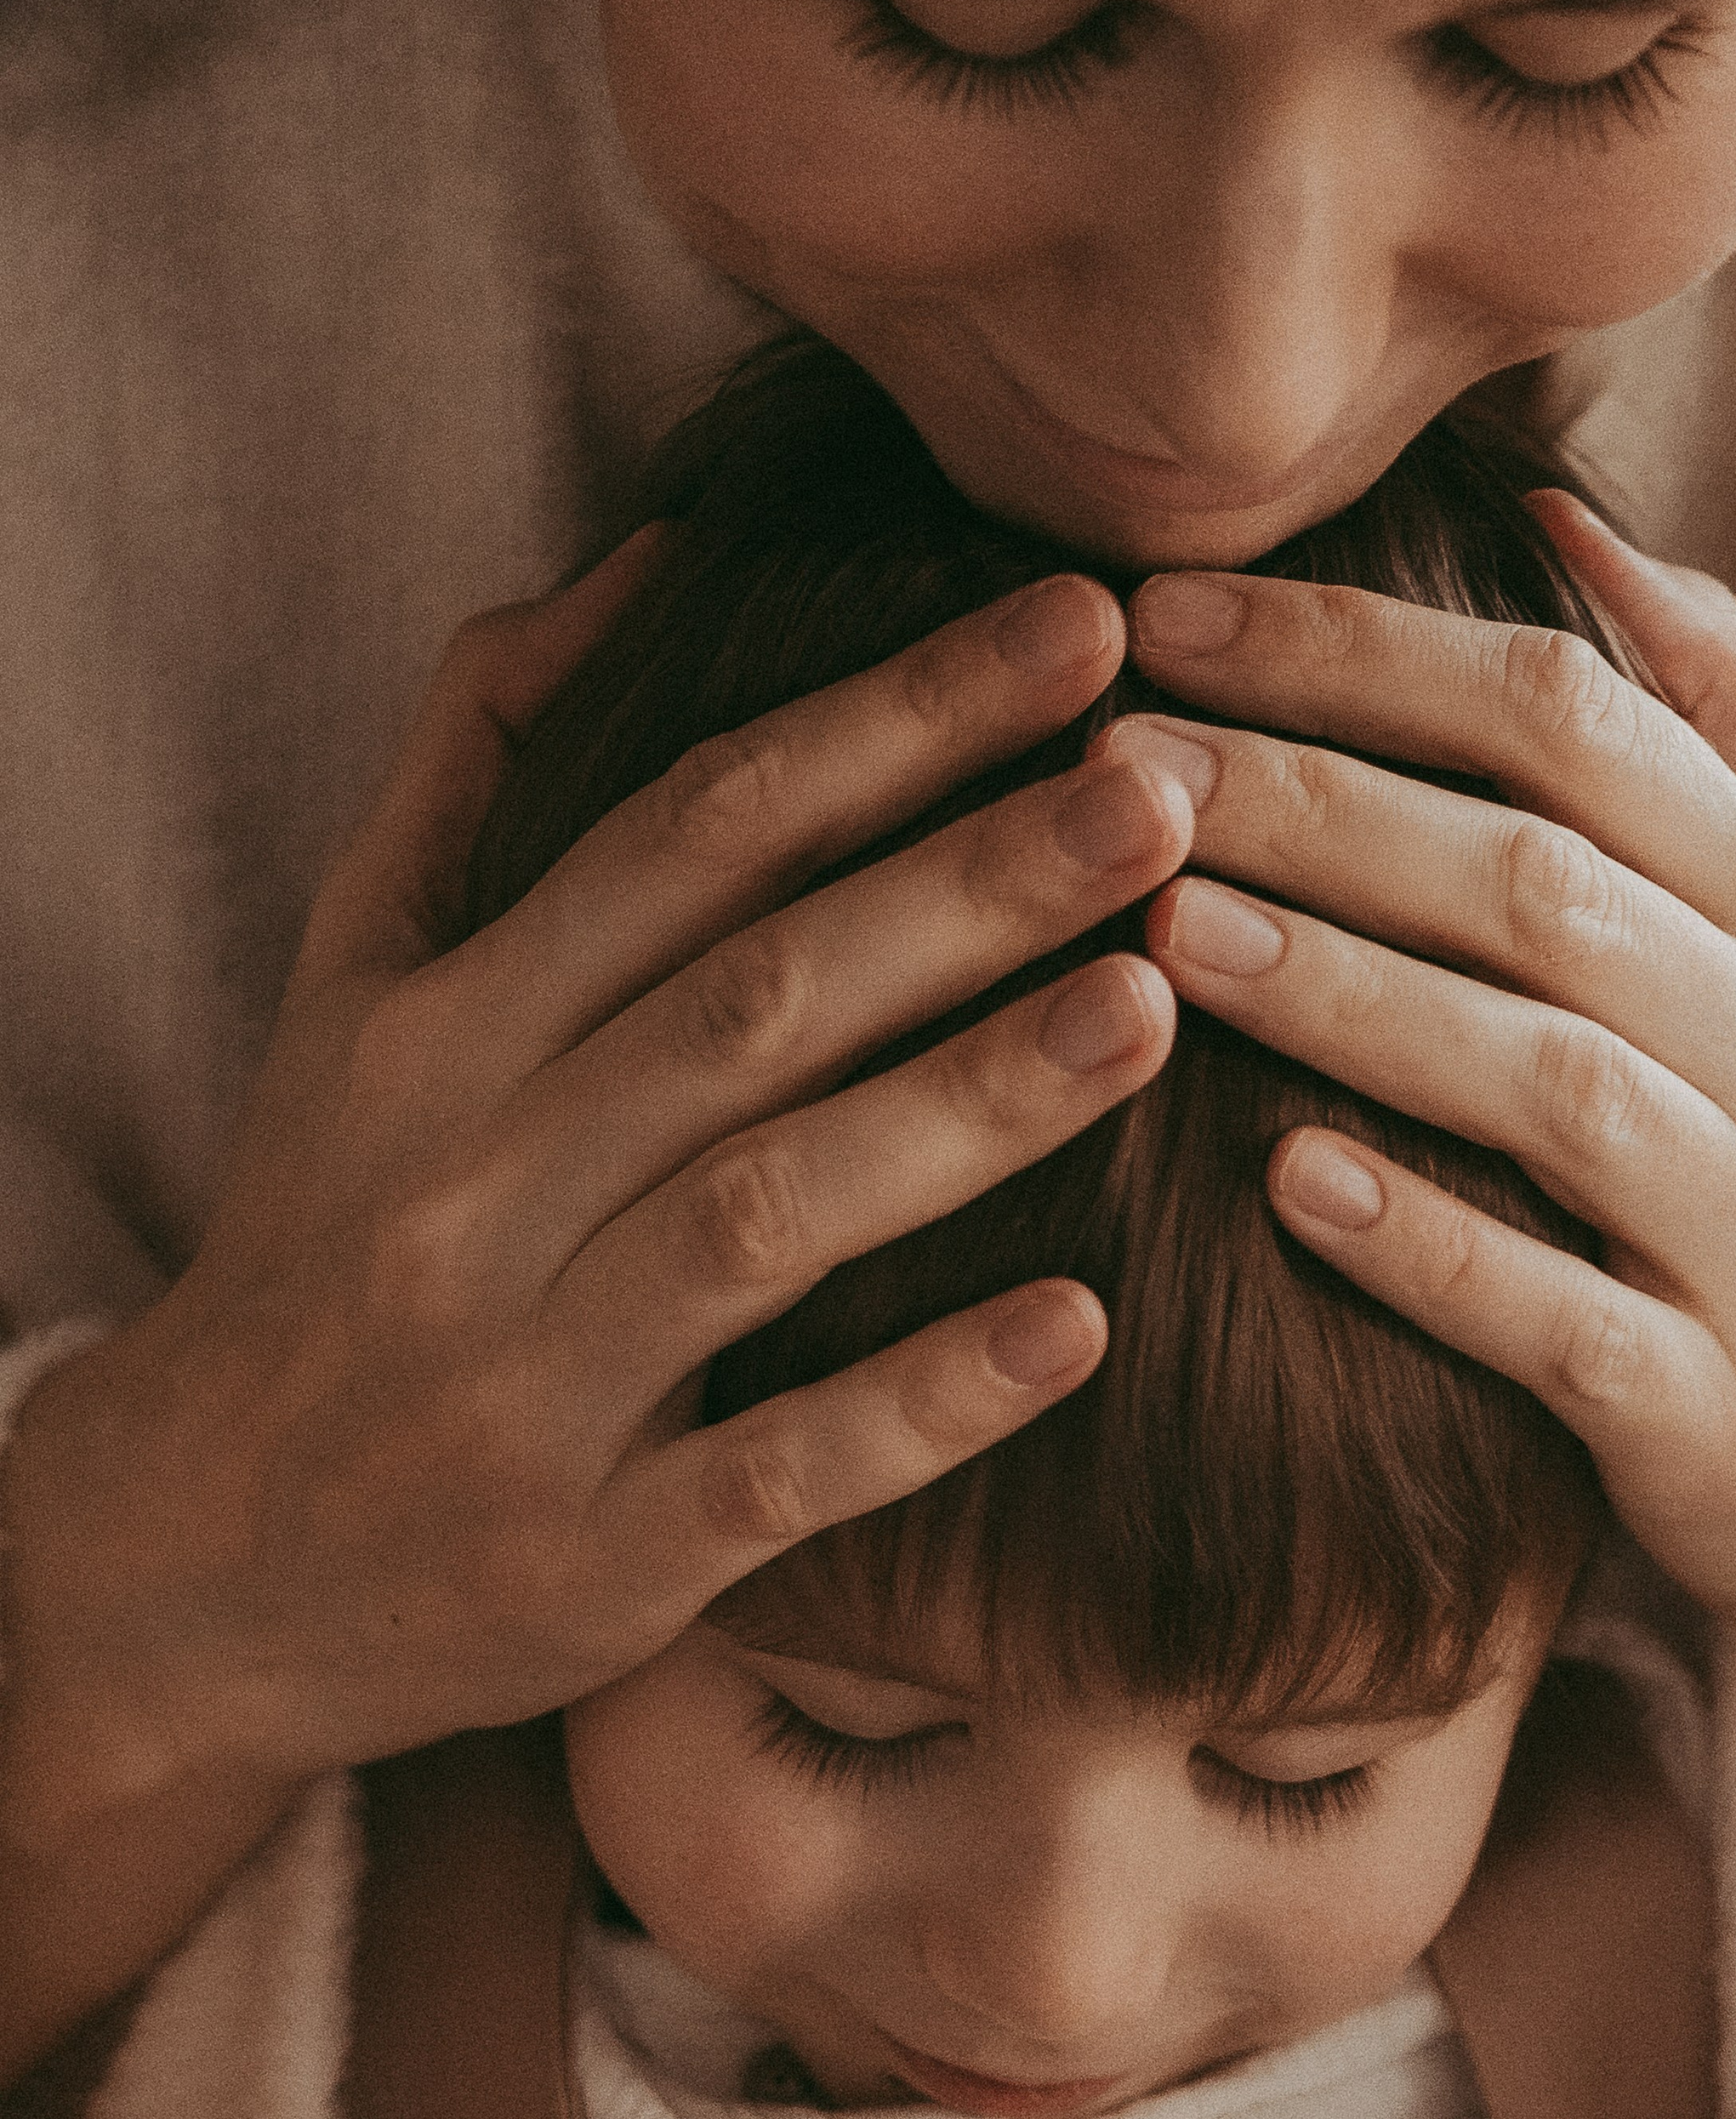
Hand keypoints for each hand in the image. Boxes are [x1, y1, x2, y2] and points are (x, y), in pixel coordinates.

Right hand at [5, 538, 1193, 1844]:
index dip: (888, 724)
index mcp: (441, 1028)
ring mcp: (531, 1378)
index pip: (691, 833)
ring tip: (1153, 1004)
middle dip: (967, 885)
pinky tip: (1081, 1325)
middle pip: (751, 1001)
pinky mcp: (591, 1556)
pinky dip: (923, 1398)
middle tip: (1165, 792)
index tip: (1075, 631)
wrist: (188, 1561)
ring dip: (967, 1107)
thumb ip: (477, 755)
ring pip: (768, 1215)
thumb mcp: (348, 977)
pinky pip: (775, 1467)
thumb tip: (644, 557)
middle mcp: (477, 1184)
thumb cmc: (319, 1228)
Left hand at [1107, 502, 1735, 1707]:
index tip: (1170, 620)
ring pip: (1549, 1083)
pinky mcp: (1714, 1409)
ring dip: (1349, 998)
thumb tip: (1565, 520)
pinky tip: (1284, 1182)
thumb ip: (1716, 707)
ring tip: (1173, 933)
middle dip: (1316, 805)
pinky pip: (1558, 1317)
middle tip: (1123, 768)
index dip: (1364, 654)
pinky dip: (1425, 1245)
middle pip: (1541, 884)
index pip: (1575, 721)